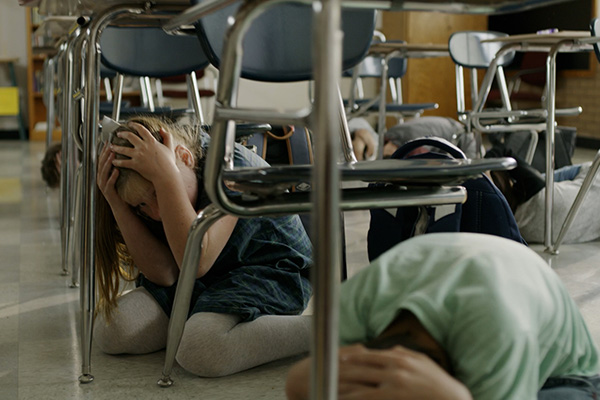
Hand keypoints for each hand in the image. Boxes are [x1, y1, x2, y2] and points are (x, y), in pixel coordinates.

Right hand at [97, 142, 125, 208]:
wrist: (122, 207)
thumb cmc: (122, 191)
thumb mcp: (121, 177)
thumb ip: (120, 167)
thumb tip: (125, 155)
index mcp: (103, 174)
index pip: (102, 160)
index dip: (104, 150)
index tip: (109, 141)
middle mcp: (101, 179)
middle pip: (101, 164)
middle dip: (105, 154)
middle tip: (110, 145)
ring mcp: (103, 186)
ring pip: (103, 172)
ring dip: (108, 163)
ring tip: (113, 155)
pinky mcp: (108, 192)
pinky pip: (109, 183)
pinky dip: (112, 176)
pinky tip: (117, 171)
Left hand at [110, 123, 178, 184]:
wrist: (166, 174)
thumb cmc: (169, 162)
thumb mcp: (170, 147)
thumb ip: (167, 136)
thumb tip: (162, 129)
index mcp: (151, 141)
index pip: (141, 129)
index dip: (134, 125)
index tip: (130, 124)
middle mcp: (143, 146)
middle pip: (129, 136)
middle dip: (122, 134)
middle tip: (118, 134)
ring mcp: (138, 155)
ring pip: (123, 149)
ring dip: (116, 147)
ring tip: (111, 147)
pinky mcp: (135, 164)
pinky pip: (123, 162)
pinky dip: (117, 162)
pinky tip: (113, 161)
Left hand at [338, 345, 471, 399]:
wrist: (452, 399)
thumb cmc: (438, 381)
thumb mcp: (422, 361)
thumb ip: (404, 354)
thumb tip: (389, 349)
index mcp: (399, 359)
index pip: (369, 356)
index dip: (352, 357)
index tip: (338, 358)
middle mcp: (394, 371)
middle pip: (361, 370)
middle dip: (343, 372)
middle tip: (327, 373)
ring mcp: (393, 387)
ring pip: (362, 388)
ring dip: (345, 390)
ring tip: (331, 391)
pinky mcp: (394, 399)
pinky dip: (357, 399)